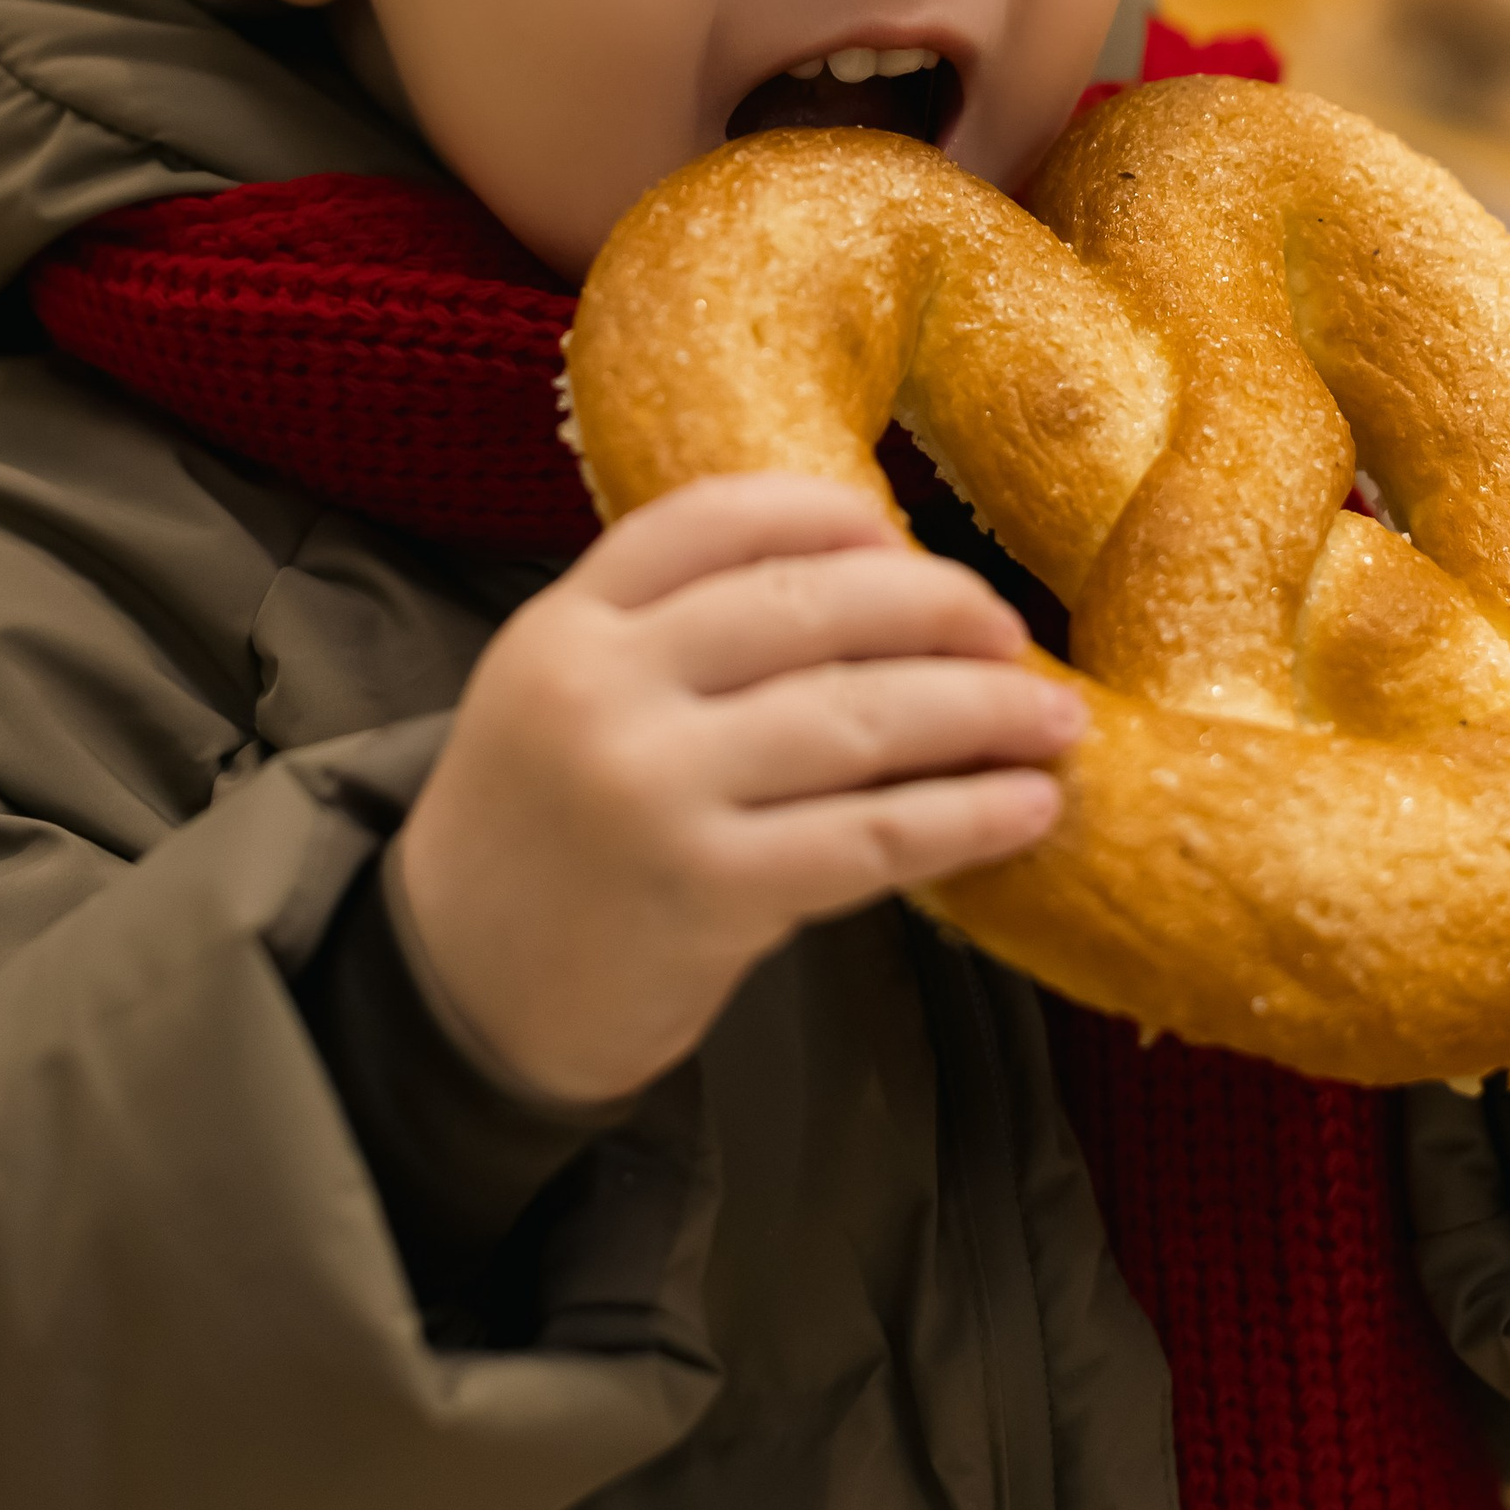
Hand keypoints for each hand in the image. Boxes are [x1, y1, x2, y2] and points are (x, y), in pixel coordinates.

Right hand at [396, 474, 1078, 1105]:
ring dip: (981, 712)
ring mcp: (656, 789)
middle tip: (1009, 630)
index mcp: (567, 623)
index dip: (828, 514)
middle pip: (808, 605)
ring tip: (1055, 720)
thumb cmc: (540, 835)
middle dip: (936, 608)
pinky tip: (1027, 808)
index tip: (904, 535)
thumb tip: (871, 582)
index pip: (715, 519)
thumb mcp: (561, 694)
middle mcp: (605, 689)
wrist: (455, 994)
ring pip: (860, 717)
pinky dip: (966, 816)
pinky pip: (872, 836)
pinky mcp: (710, 891)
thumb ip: (671, 633)